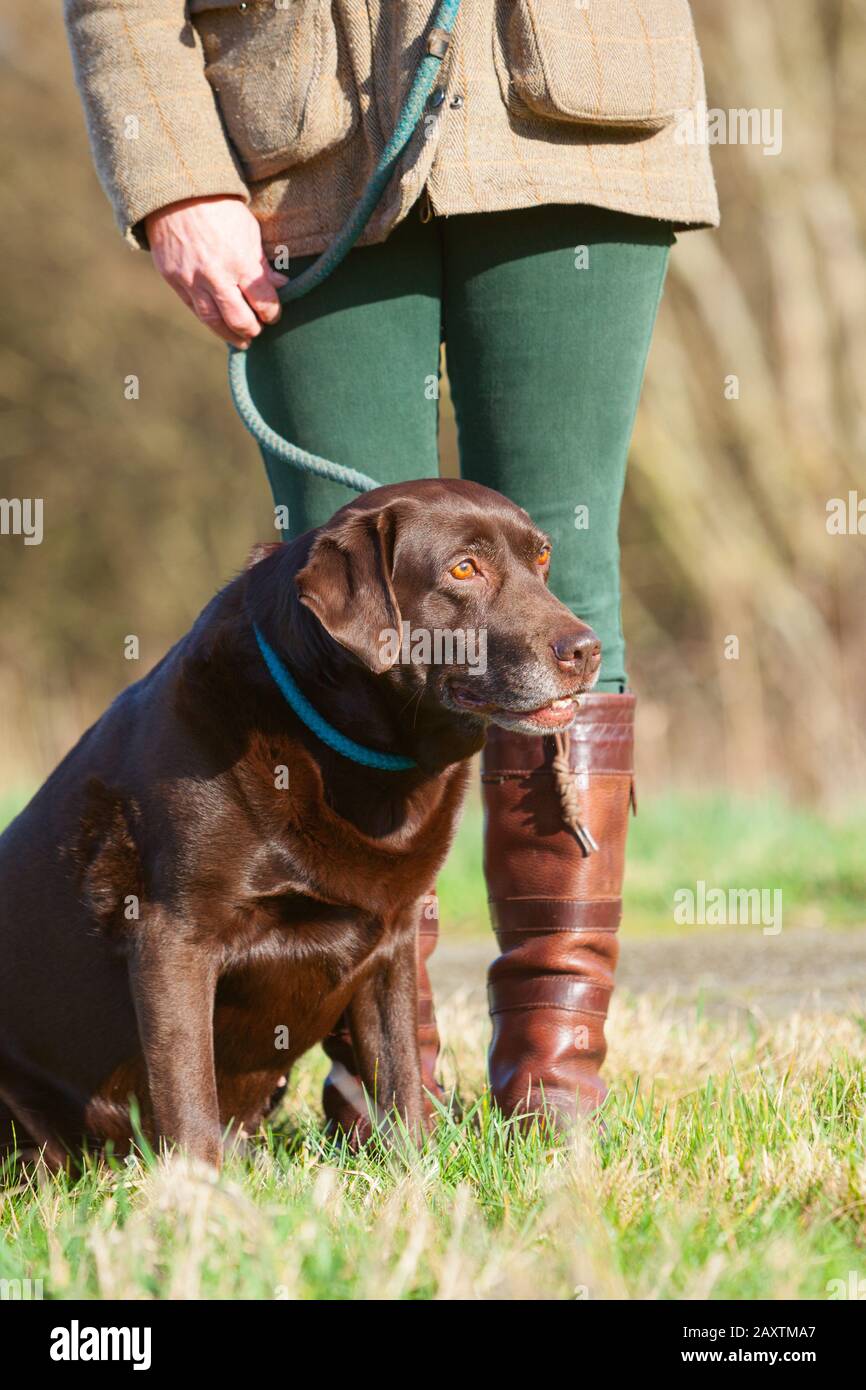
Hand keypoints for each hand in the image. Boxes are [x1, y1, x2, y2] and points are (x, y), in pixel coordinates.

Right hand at [145, 195, 288, 348]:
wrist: (176, 193)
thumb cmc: (219, 208)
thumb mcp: (249, 231)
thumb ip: (262, 263)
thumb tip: (280, 285)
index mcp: (239, 261)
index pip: (263, 302)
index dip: (272, 313)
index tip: (273, 315)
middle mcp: (215, 276)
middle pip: (238, 320)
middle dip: (252, 330)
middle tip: (258, 331)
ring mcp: (192, 280)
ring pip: (213, 321)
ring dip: (230, 335)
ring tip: (241, 340)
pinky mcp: (174, 280)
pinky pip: (193, 308)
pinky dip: (208, 320)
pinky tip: (218, 324)